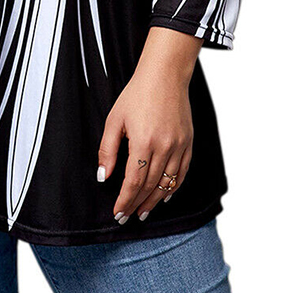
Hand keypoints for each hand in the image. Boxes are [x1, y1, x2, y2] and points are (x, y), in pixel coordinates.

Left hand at [97, 27, 199, 223]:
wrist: (164, 76)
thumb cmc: (136, 95)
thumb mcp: (114, 119)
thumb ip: (107, 150)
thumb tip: (103, 176)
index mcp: (143, 141)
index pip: (134, 181)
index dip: (125, 200)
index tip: (117, 212)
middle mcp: (164, 146)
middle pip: (150, 185)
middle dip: (137, 204)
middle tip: (127, 217)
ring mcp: (180, 145)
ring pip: (168, 183)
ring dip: (154, 200)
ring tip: (143, 212)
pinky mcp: (188, 142)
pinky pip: (182, 173)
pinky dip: (173, 188)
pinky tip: (164, 196)